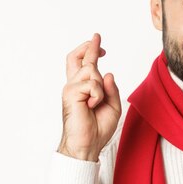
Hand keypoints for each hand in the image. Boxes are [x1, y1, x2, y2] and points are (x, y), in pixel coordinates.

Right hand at [58, 33, 121, 161]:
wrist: (87, 145)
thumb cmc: (98, 128)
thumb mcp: (113, 106)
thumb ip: (111, 89)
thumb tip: (107, 73)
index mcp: (84, 88)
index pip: (85, 64)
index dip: (90, 50)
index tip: (97, 41)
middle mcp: (75, 85)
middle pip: (77, 58)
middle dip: (89, 47)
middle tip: (97, 38)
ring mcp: (71, 88)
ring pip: (91, 70)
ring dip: (100, 86)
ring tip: (96, 103)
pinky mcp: (70, 93)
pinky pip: (92, 84)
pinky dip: (97, 94)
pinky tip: (92, 106)